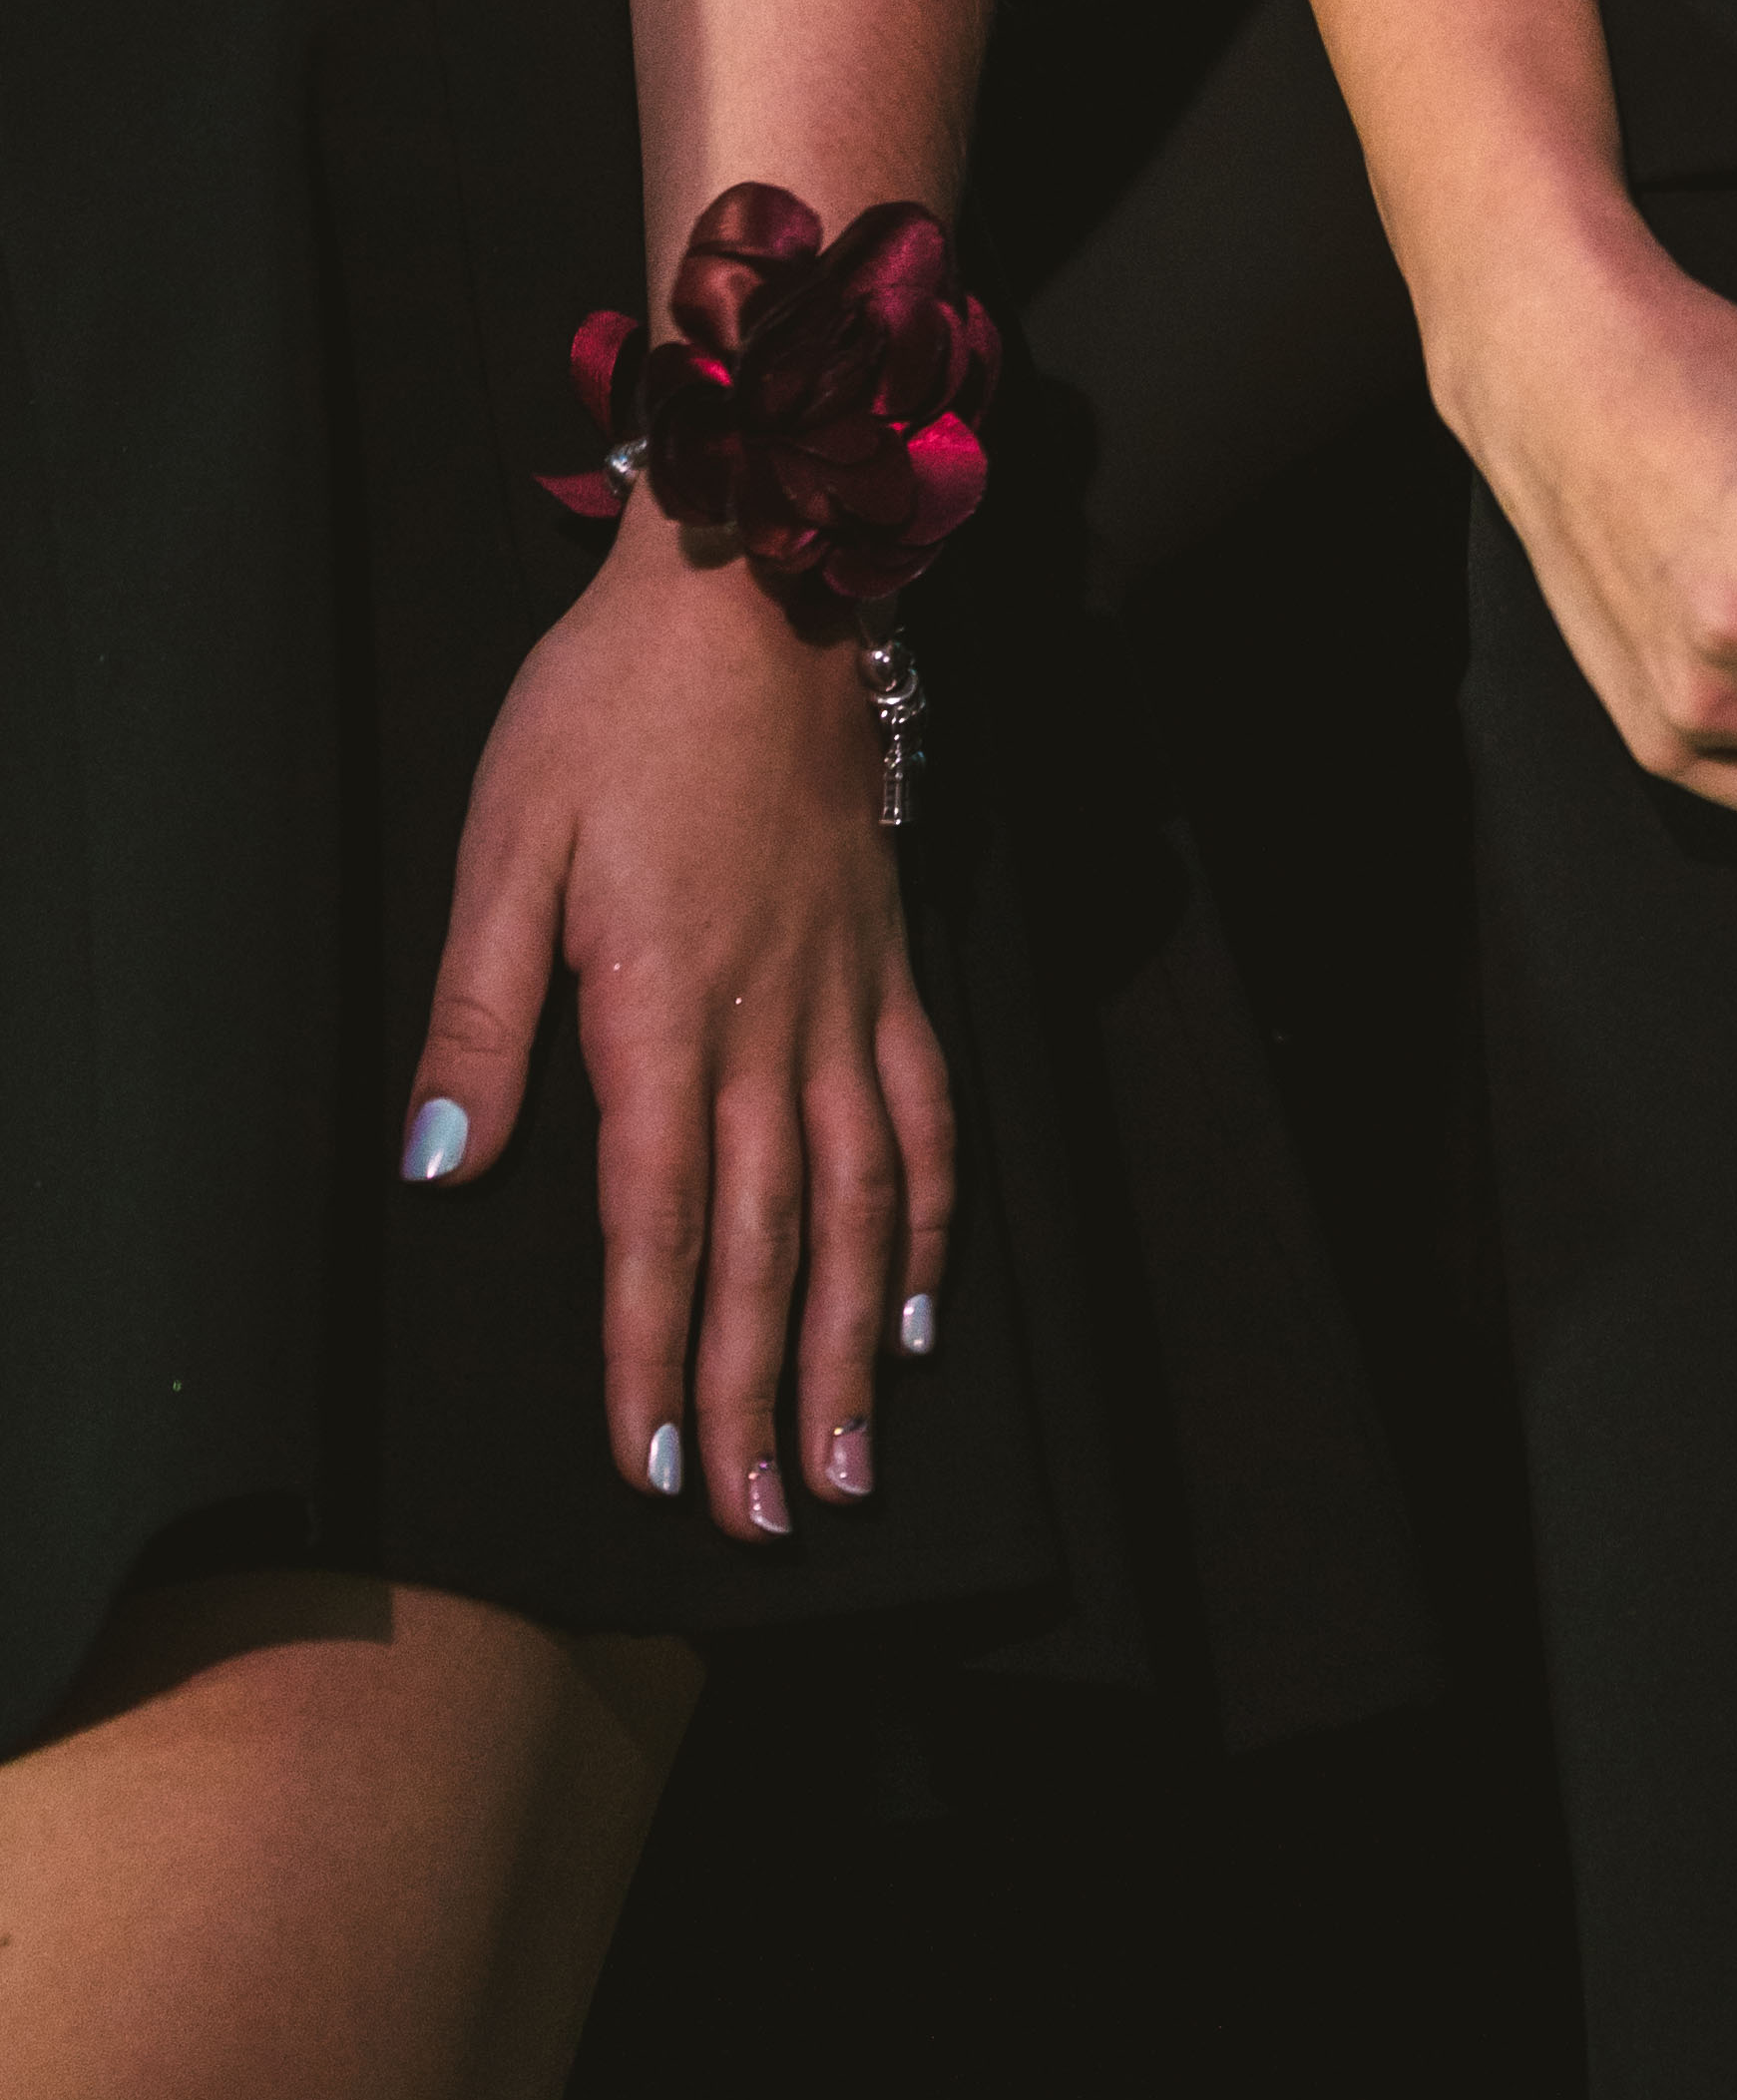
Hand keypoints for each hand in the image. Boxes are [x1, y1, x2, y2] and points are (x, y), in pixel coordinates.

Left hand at [403, 500, 950, 1538]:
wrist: (758, 579)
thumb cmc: (609, 703)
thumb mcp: (504, 838)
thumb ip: (479, 1010)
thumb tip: (443, 1163)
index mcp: (662, 1002)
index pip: (656, 1222)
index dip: (652, 1355)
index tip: (649, 1466)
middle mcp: (770, 1019)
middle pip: (767, 1240)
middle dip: (758, 1392)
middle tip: (760, 1520)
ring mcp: (843, 991)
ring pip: (861, 1198)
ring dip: (852, 1339)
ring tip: (848, 1456)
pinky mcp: (888, 956)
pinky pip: (925, 1106)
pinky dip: (931, 1213)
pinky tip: (922, 1298)